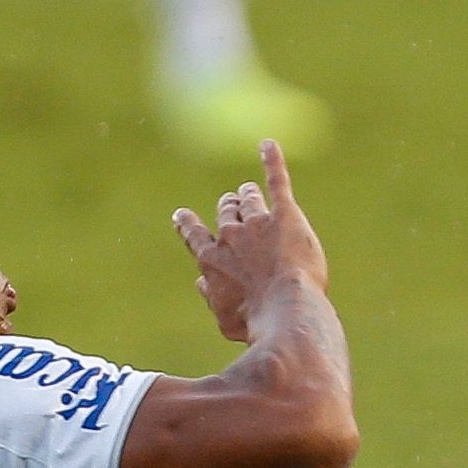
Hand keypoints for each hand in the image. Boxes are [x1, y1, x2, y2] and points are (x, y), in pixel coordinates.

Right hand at [172, 141, 328, 344]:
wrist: (284, 309)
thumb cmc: (255, 321)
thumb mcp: (225, 318)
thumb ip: (212, 298)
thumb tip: (201, 283)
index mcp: (212, 261)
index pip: (196, 237)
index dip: (188, 224)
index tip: (182, 215)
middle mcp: (230, 236)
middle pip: (225, 213)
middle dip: (227, 206)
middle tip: (231, 201)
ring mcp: (257, 222)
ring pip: (248, 199)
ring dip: (247, 193)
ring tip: (249, 188)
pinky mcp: (284, 215)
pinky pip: (276, 181)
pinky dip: (271, 160)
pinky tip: (268, 145)